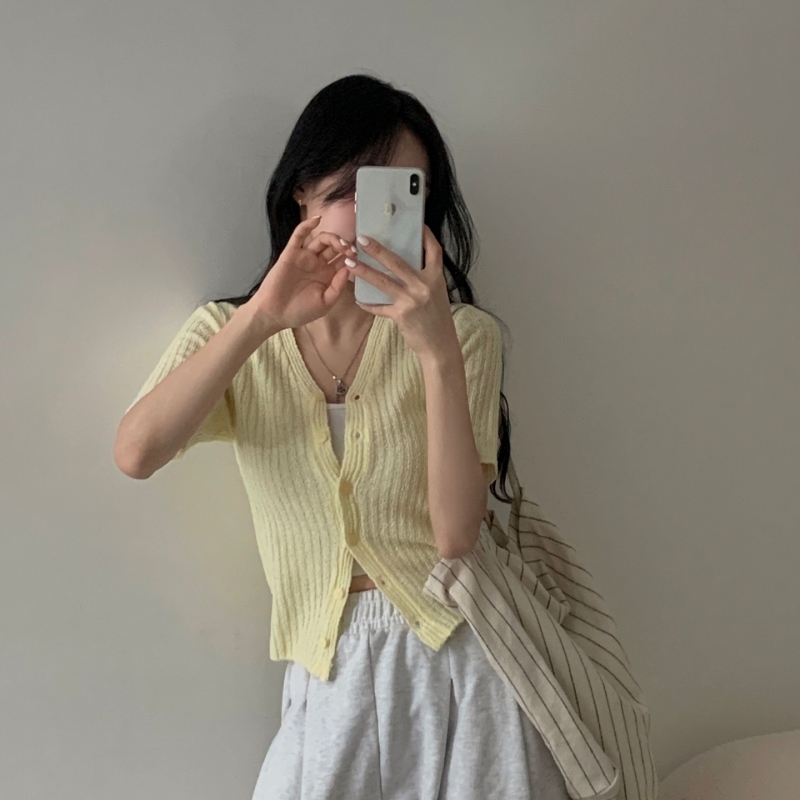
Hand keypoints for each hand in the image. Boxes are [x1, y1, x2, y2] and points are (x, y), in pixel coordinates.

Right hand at [247, 216, 354, 330]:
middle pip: (334, 248)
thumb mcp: (325, 303)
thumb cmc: (300, 311)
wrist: (275, 314)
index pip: (343, 260)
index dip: (352, 256)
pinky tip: (317, 220)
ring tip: (341, 244)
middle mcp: (318, 264)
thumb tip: (348, 268)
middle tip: (352, 250)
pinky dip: (307, 226)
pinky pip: (299, 236)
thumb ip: (337, 286)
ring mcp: (305, 257)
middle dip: (345, 246)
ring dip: (333, 238)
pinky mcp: (291, 253)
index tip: (360, 256)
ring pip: (321, 240)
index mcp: (328, 275)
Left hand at [346, 225, 456, 360]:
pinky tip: (358, 299)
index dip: (424, 235)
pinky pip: (379, 307)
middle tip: (362, 239)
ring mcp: (412, 300)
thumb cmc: (437, 318)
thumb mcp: (437, 293)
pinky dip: (368, 303)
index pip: (433, 250)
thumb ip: (424, 278)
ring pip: (383, 282)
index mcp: (436, 277)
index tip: (415, 223)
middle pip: (398, 262)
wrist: (439, 345)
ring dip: (364, 271)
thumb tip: (407, 263)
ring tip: (349, 263)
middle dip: (378, 249)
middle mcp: (424, 286)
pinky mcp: (401, 315)